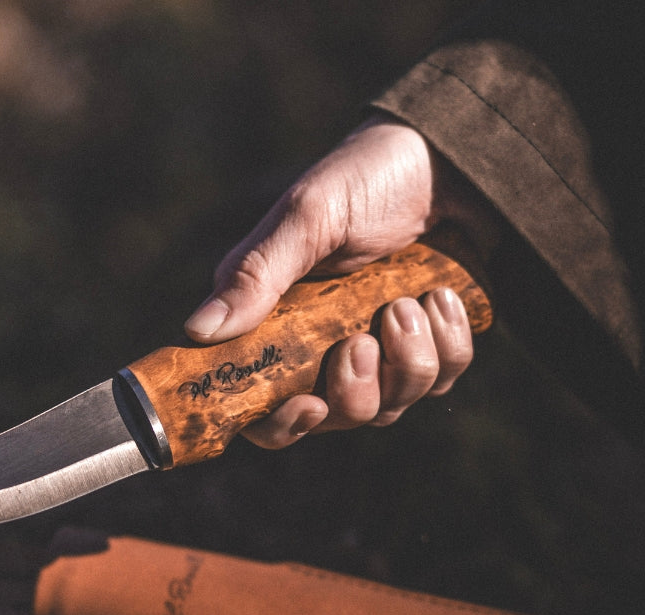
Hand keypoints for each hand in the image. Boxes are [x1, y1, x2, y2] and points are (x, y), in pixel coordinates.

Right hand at [184, 116, 484, 447]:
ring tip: (412, 300)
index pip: (264, 413)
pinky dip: (447, 341)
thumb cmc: (364, 180)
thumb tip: (196, 331)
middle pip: (333, 419)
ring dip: (408, 359)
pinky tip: (441, 297)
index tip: (309, 403)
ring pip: (390, 408)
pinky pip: (441, 381)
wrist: (448, 160)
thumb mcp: (307, 219)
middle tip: (364, 340)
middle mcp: (323, 355)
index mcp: (277, 330)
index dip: (282, 425)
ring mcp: (379, 360)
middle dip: (355, 389)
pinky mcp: (427, 352)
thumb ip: (255, 276)